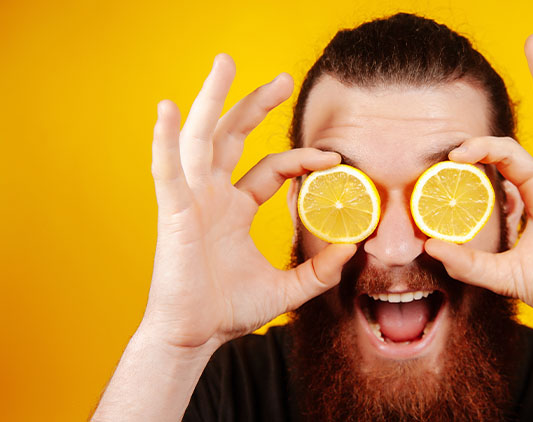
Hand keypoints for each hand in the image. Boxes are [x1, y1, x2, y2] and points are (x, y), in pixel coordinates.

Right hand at [143, 54, 355, 351]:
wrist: (195, 337)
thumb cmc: (231, 312)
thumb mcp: (288, 289)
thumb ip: (320, 271)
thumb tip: (353, 248)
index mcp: (235, 208)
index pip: (272, 168)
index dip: (303, 159)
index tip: (335, 158)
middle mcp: (213, 195)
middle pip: (234, 137)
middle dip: (256, 105)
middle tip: (283, 79)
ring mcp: (191, 200)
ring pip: (201, 138)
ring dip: (212, 99)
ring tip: (226, 63)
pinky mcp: (174, 213)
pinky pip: (167, 171)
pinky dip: (165, 140)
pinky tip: (167, 109)